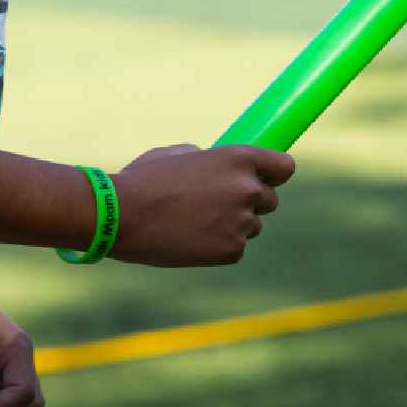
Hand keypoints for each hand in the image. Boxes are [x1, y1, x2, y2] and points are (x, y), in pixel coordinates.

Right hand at [111, 144, 295, 266]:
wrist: (121, 215)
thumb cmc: (144, 180)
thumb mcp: (178, 155)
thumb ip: (209, 160)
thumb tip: (217, 167)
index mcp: (239, 158)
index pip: (284, 167)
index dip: (273, 175)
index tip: (264, 180)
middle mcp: (248, 189)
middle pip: (270, 201)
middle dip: (250, 203)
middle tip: (217, 207)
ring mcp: (242, 222)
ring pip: (251, 226)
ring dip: (233, 225)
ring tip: (195, 223)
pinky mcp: (232, 251)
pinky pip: (235, 248)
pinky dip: (218, 247)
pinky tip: (190, 240)